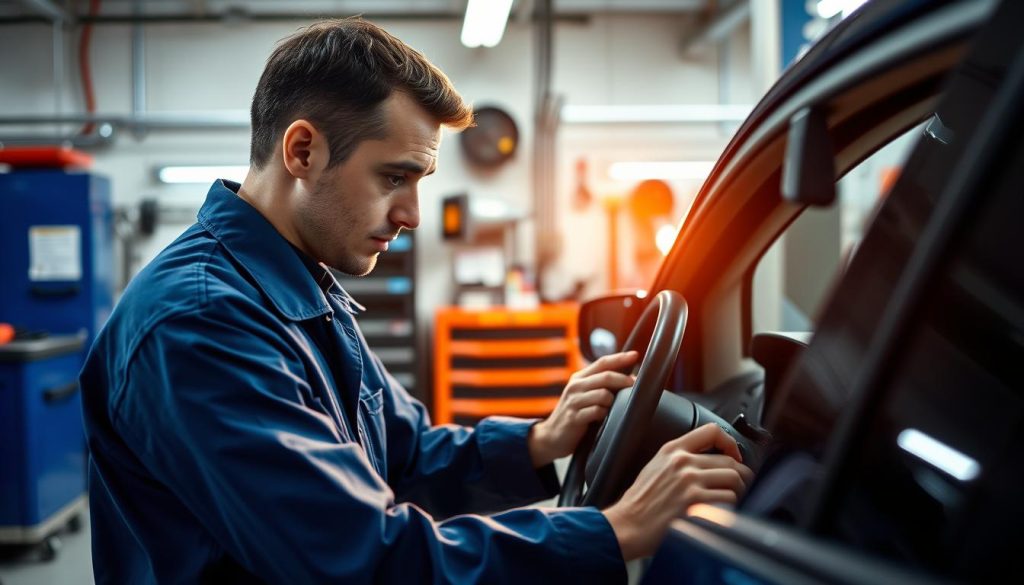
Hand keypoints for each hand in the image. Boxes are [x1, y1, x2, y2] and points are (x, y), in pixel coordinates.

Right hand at [527, 351, 638, 467]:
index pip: (602, 362)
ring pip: (604, 394)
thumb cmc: (575, 414)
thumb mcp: (584, 395)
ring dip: (612, 402)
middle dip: (623, 380)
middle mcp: (575, 386)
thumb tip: (630, 378)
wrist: (551, 436)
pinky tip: (600, 420)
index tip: (635, 354)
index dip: (619, 358)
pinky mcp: (574, 417)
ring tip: (609, 410)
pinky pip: (597, 412)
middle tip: (634, 385)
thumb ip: (601, 385)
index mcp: (579, 378)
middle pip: (606, 376)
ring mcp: (574, 401)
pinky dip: (603, 415)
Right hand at [603, 423, 753, 559]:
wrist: (628, 526)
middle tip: (737, 487)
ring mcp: (689, 482)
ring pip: (734, 479)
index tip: (734, 456)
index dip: (730, 444)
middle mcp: (682, 462)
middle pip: (730, 461)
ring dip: (738, 492)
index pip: (712, 431)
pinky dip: (732, 507)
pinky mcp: (696, 502)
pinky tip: (722, 512)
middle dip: (740, 476)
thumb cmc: (640, 502)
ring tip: (731, 501)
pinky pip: (729, 499)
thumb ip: (679, 459)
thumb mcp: (655, 467)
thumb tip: (710, 461)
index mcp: (672, 450)